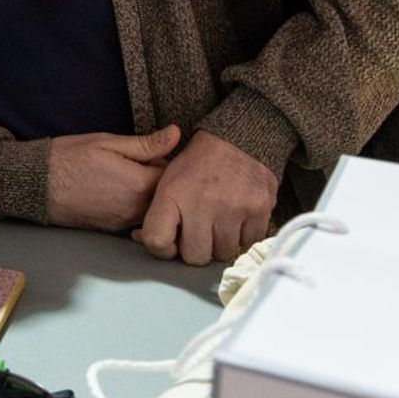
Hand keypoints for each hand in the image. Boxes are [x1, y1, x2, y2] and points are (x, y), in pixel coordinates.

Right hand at [47, 125, 180, 231]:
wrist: (34, 185)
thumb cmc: (67, 158)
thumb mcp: (106, 143)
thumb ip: (145, 144)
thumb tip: (176, 135)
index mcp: (138, 183)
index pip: (173, 177)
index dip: (168, 163)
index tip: (155, 155)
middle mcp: (135, 208)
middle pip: (166, 198)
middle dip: (160, 182)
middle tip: (142, 164)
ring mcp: (123, 222)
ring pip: (151, 209)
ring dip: (147, 196)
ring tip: (127, 177)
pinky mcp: (111, 229)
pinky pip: (134, 218)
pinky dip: (133, 206)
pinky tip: (115, 191)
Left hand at [135, 129, 276, 264]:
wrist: (236, 140)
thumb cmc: (196, 165)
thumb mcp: (165, 181)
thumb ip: (153, 213)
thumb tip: (139, 238)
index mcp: (171, 194)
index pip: (157, 241)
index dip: (163, 247)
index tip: (170, 239)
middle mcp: (202, 204)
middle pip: (195, 257)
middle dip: (195, 248)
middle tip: (198, 231)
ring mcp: (234, 208)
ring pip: (223, 254)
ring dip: (220, 243)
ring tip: (218, 222)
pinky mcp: (259, 210)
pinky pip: (249, 243)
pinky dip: (243, 236)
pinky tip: (237, 218)